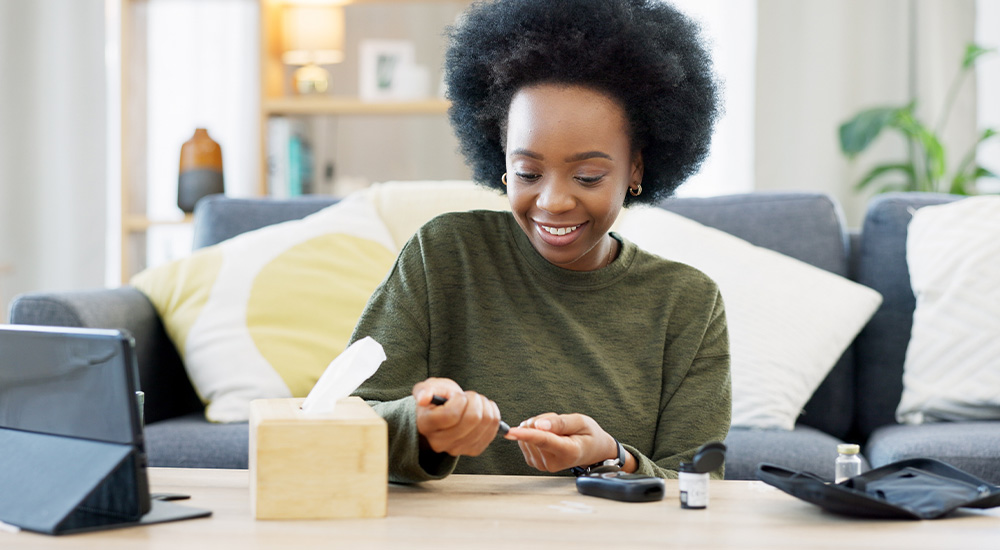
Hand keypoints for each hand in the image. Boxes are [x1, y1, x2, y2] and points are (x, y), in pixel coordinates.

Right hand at [412, 377, 501, 456]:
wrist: (442, 414)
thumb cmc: (435, 399)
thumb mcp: (428, 388)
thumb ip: (424, 390)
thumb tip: (424, 399)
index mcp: (425, 425)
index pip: (451, 414)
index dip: (459, 400)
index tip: (456, 395)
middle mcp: (439, 442)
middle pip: (472, 419)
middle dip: (475, 400)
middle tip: (469, 396)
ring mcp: (457, 449)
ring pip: (486, 422)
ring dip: (485, 405)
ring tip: (476, 402)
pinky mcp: (473, 450)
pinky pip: (494, 430)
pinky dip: (494, 414)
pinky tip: (484, 410)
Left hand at [504, 413, 621, 472]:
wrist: (591, 450)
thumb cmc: (588, 435)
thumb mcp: (581, 422)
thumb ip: (560, 423)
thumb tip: (538, 425)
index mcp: (568, 452)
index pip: (544, 441)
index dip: (527, 434)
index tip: (511, 431)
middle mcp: (553, 463)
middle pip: (532, 432)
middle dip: (542, 421)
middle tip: (561, 425)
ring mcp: (543, 465)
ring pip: (526, 434)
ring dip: (539, 426)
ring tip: (557, 431)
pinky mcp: (534, 462)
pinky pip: (524, 440)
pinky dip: (534, 434)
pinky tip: (550, 436)